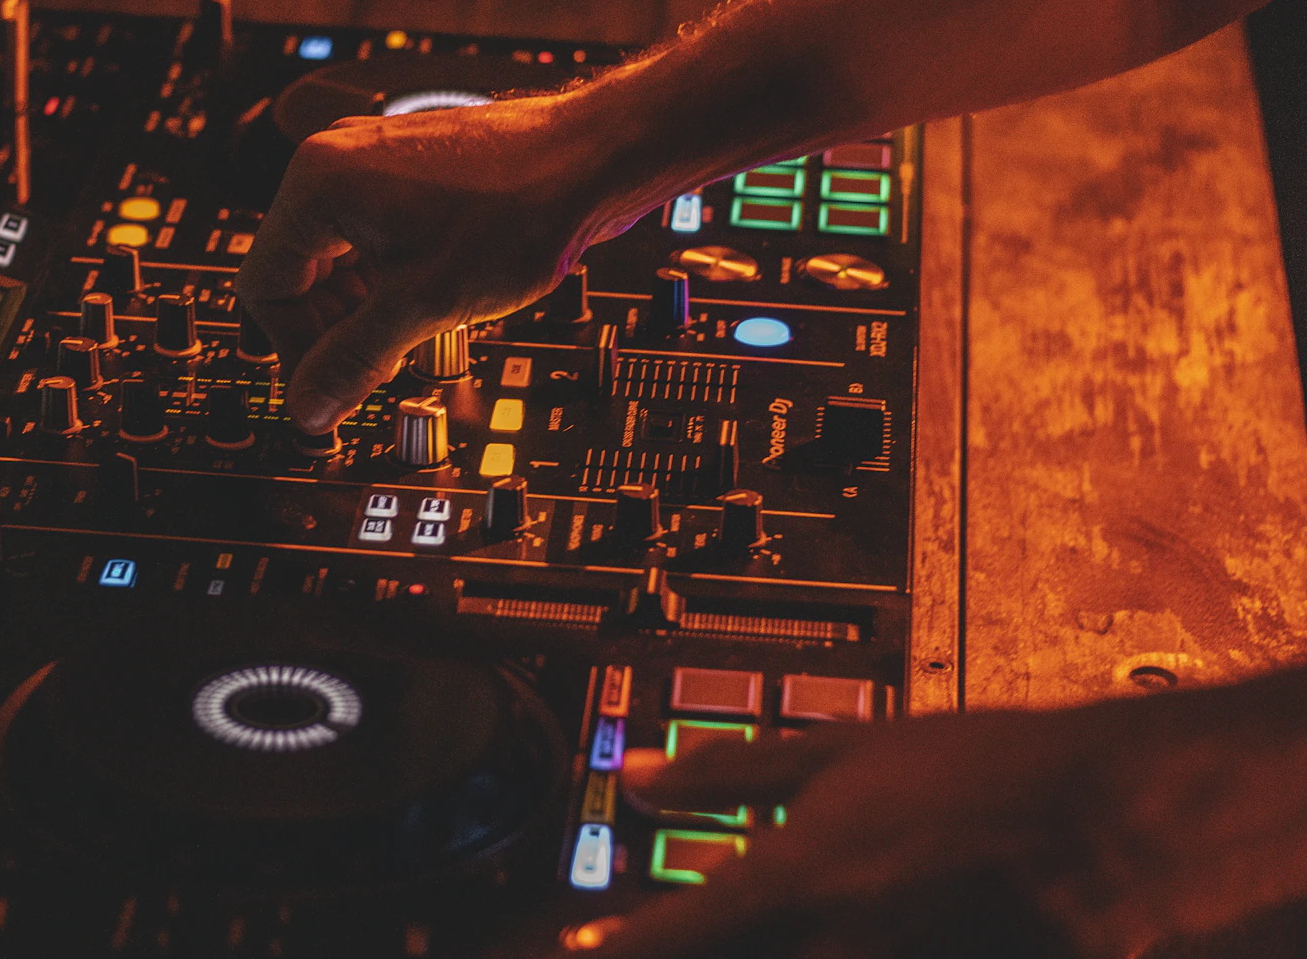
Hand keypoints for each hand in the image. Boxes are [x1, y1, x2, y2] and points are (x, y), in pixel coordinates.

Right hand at [236, 90, 639, 432]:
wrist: (591, 159)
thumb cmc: (516, 211)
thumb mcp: (422, 306)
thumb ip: (352, 362)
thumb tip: (307, 409)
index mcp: (318, 183)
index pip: (263, 285)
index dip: (294, 348)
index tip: (330, 385)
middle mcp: (333, 158)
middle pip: (294, 269)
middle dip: (329, 326)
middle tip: (375, 365)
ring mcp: (370, 157)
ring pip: (333, 255)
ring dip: (358, 305)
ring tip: (410, 331)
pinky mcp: (405, 166)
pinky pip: (367, 232)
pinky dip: (383, 274)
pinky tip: (425, 298)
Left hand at [559, 679, 1306, 958]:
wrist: (1117, 820)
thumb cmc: (984, 774)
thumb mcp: (845, 749)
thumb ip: (732, 772)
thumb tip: (642, 776)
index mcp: (793, 883)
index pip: (665, 941)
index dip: (608, 953)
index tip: (570, 954)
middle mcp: (830, 951)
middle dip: (674, 957)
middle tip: (644, 939)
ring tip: (761, 927)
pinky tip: (827, 938)